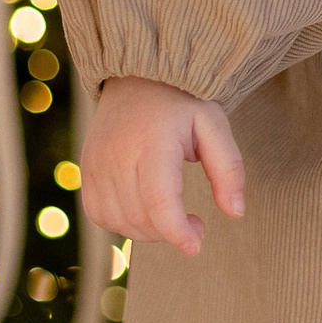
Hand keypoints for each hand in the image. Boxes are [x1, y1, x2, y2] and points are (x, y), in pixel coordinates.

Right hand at [79, 75, 244, 254]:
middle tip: (195, 224)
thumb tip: (236, 212)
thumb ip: (228, 169)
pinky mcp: (84, 170)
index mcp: (152, 142)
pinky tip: (144, 211)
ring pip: (118, 222)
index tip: (196, 245)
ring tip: (171, 215)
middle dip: (170, 232)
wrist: (138, 77)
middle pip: (140, 216)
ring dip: (148, 231)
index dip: (177, 231)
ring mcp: (95, 164)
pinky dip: (122, 223)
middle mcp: (117, 155)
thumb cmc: (182, 102)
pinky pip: (98, 215)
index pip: (159, 200)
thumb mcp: (214, 125)